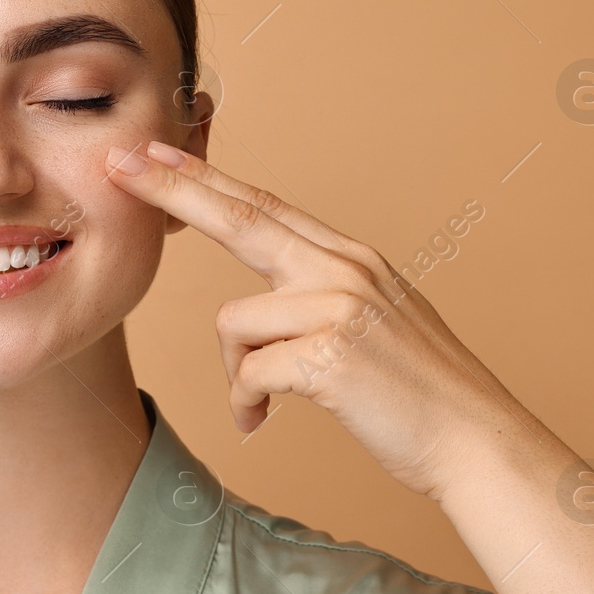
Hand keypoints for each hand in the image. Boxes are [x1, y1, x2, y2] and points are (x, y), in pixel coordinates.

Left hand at [106, 141, 526, 499]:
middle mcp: (343, 269)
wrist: (475, 442)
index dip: (205, 178)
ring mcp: (338, 307)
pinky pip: (247, 374)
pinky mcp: (329, 354)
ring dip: (236, 372)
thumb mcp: (371, 323)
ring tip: (264, 402)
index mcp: (350, 258)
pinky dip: (247, 404)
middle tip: (118, 164)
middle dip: (171, 190)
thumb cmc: (417, 396)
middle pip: (239, 218)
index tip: (157, 151)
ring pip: (232, 325)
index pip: (264, 205)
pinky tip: (265, 421)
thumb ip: (317, 299)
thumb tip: (259, 310)